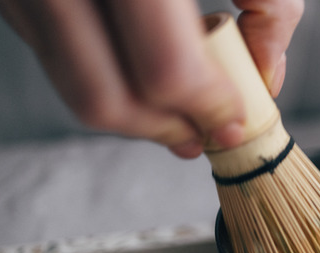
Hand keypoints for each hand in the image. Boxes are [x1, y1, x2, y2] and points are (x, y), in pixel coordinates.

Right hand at [0, 0, 302, 157]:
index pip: (167, 67)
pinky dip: (104, 72)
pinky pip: (55, 55)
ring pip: (73, 86)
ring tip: (179, 104)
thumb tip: (264, 72)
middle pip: (105, 98)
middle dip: (166, 128)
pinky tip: (139, 62)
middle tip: (205, 129)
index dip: (209, 108)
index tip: (237, 120)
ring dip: (134, 113)